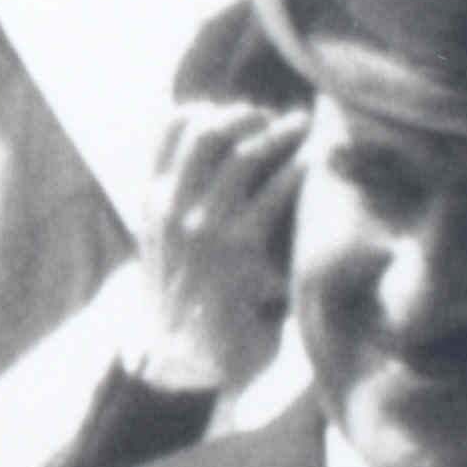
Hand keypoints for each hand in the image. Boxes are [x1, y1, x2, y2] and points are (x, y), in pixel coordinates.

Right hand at [125, 96, 303, 399]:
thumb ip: (186, 203)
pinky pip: (273, 192)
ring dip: (278, 133)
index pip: (170, 128)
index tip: (238, 113)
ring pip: (242, 155)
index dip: (209, 108)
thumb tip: (222, 161)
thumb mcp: (169, 244)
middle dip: (245, 115)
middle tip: (273, 119)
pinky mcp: (237, 249)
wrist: (185, 358)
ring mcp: (202, 226)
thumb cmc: (187, 299)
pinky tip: (315, 161)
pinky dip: (297, 169)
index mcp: (151, 200)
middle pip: (207, 130)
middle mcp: (171, 207)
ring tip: (302, 127)